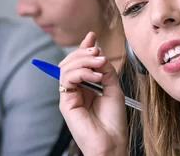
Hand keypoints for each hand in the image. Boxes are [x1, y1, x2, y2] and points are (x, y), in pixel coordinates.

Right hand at [59, 32, 127, 155]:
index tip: (92, 36)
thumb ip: (106, 71)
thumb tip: (99, 54)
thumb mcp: (114, 89)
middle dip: (84, 52)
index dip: (85, 48)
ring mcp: (69, 95)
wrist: (112, 142)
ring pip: (66, 67)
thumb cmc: (113, 122)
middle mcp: (76, 90)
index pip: (80, 62)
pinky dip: (81, 72)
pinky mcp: (66, 102)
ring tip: (100, 64)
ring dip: (84, 61)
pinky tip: (94, 76)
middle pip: (70, 62)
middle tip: (98, 53)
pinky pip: (66, 78)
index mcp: (87, 86)